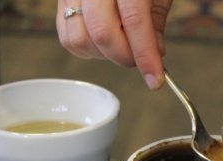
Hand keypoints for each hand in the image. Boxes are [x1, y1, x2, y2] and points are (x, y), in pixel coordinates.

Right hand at [56, 0, 172, 88]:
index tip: (154, 79)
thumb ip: (155, 19)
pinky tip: (104, 41)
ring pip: (80, 39)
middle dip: (125, 56)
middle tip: (141, 59)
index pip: (133, 20)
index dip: (145, 55)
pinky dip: (88, 49)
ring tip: (123, 44)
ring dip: (105, 55)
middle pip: (101, 32)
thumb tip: (154, 54)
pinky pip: (68, 36)